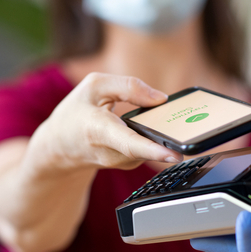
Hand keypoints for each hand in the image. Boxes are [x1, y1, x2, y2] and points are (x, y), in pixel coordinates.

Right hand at [27, 72, 182, 172]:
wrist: (59, 146)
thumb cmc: (76, 113)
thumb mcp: (94, 86)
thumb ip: (128, 87)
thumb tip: (161, 98)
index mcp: (98, 130)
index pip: (128, 143)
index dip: (152, 150)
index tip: (173, 154)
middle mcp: (110, 152)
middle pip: (146, 149)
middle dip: (169, 143)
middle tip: (191, 137)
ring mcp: (120, 163)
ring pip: (150, 148)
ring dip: (162, 137)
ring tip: (171, 124)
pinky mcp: (128, 164)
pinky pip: (148, 149)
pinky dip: (154, 138)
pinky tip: (152, 128)